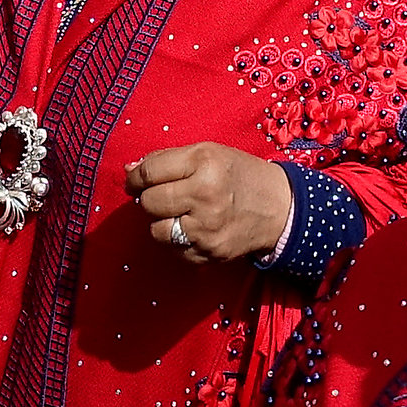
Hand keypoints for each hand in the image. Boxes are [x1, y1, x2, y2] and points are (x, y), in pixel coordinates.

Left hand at [125, 143, 295, 264]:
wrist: (278, 208)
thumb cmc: (237, 174)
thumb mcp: (206, 152)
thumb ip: (165, 159)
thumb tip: (128, 171)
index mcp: (204, 164)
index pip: (150, 172)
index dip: (135, 177)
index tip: (133, 179)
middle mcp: (205, 197)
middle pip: (150, 202)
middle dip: (147, 198)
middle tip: (159, 194)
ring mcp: (207, 230)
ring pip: (157, 231)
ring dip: (160, 221)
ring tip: (176, 212)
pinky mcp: (210, 253)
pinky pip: (174, 250)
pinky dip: (176, 240)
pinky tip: (191, 227)